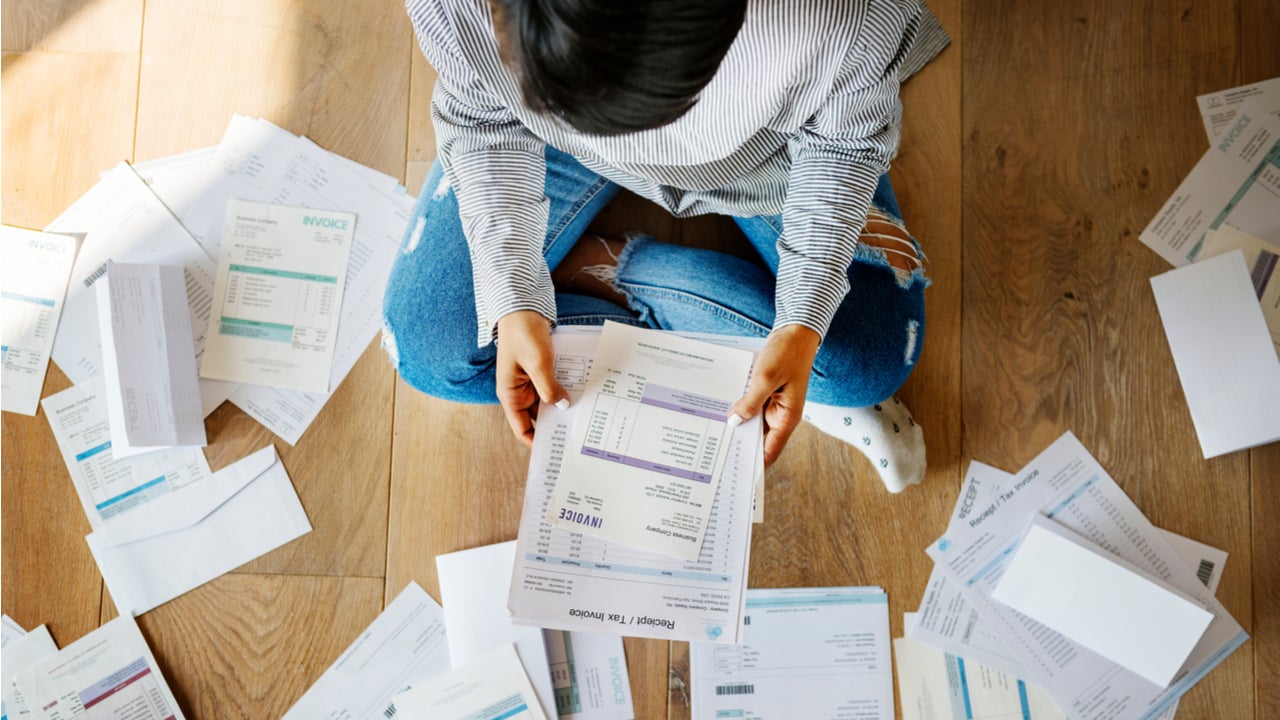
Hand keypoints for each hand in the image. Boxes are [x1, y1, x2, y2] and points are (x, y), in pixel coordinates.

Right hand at [496, 311, 568, 447]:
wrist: (523, 307)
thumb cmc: (523, 333)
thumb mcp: (538, 362)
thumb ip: (548, 387)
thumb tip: (563, 406)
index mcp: (510, 394)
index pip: (522, 429)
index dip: (537, 442)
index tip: (556, 450)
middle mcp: (519, 392)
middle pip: (538, 418)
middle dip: (556, 424)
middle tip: (577, 434)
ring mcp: (530, 381)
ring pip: (548, 402)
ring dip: (562, 406)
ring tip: (583, 416)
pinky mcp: (540, 371)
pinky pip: (553, 386)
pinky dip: (564, 390)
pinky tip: (581, 393)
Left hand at [729, 324, 820, 466]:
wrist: (795, 331)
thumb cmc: (787, 353)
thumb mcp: (766, 378)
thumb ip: (750, 402)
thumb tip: (734, 421)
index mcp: (787, 418)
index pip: (770, 451)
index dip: (754, 465)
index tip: (737, 474)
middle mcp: (781, 416)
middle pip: (758, 438)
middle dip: (740, 444)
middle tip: (716, 455)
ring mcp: (774, 405)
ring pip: (752, 422)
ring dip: (737, 424)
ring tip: (714, 436)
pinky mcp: (766, 394)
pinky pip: (751, 407)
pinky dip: (739, 409)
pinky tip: (722, 410)